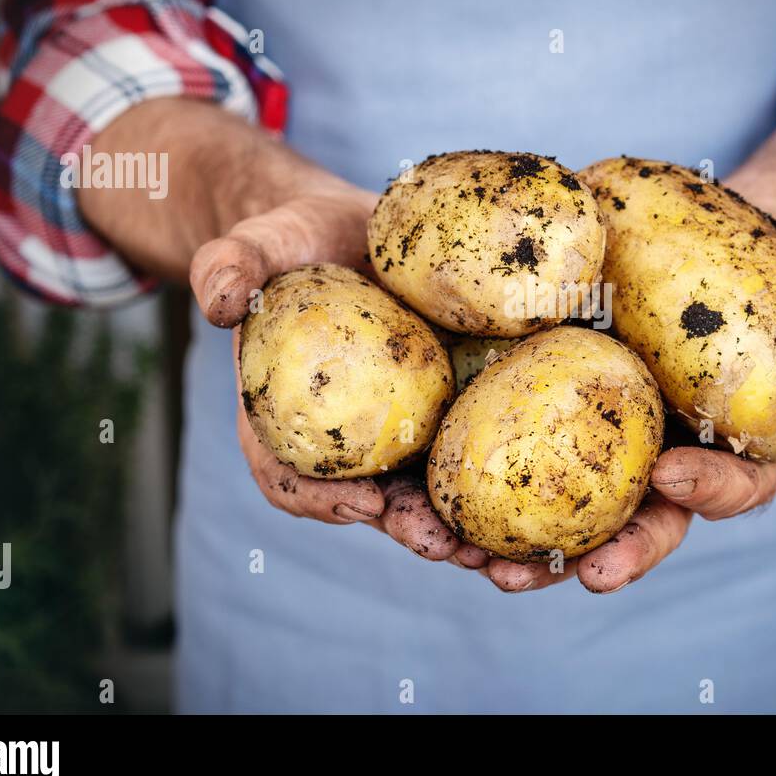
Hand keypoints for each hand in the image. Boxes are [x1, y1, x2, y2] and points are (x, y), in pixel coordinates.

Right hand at [189, 186, 499, 568]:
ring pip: (438, 489)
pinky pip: (487, 440)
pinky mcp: (463, 402)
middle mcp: (354, 440)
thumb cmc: (295, 240)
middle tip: (450, 548)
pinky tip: (556, 477)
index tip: (364, 503)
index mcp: (293, 423)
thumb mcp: (256, 242)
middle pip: (378, 501)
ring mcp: (412, 428)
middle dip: (414, 530)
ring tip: (510, 549)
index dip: (323, 498)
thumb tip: (220, 299)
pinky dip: (515, 467)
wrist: (354, 227)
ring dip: (471, 525)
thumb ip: (230, 264)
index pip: (294, 476)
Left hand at [468, 234, 775, 592]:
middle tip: (575, 571)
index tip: (673, 475)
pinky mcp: (550, 412)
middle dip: (610, 552)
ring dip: (526, 546)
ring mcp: (606, 442)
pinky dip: (474, 484)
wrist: (709, 237)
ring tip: (478, 560)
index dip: (709, 490)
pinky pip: (509, 457)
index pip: (733, 484)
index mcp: (738, 443)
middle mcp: (669, 456)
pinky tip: (432, 500)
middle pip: (641, 521)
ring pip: (566, 510)